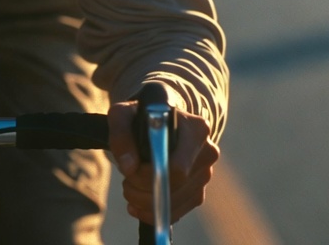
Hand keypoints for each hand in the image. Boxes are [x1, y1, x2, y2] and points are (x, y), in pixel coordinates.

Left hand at [108, 99, 218, 223]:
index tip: (129, 171)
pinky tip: (137, 205)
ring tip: (129, 188)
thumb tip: (128, 167)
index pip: (177, 167)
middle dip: (144, 191)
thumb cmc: (141, 116)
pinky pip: (177, 213)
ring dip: (145, 203)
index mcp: (196, 130)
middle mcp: (208, 152)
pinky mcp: (197, 191)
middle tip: (126, 182)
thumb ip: (120, 135)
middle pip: (176, 187)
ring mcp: (205, 174)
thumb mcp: (122, 114)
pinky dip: (154, 213)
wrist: (158, 123)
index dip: (149, 176)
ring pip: (175, 203)